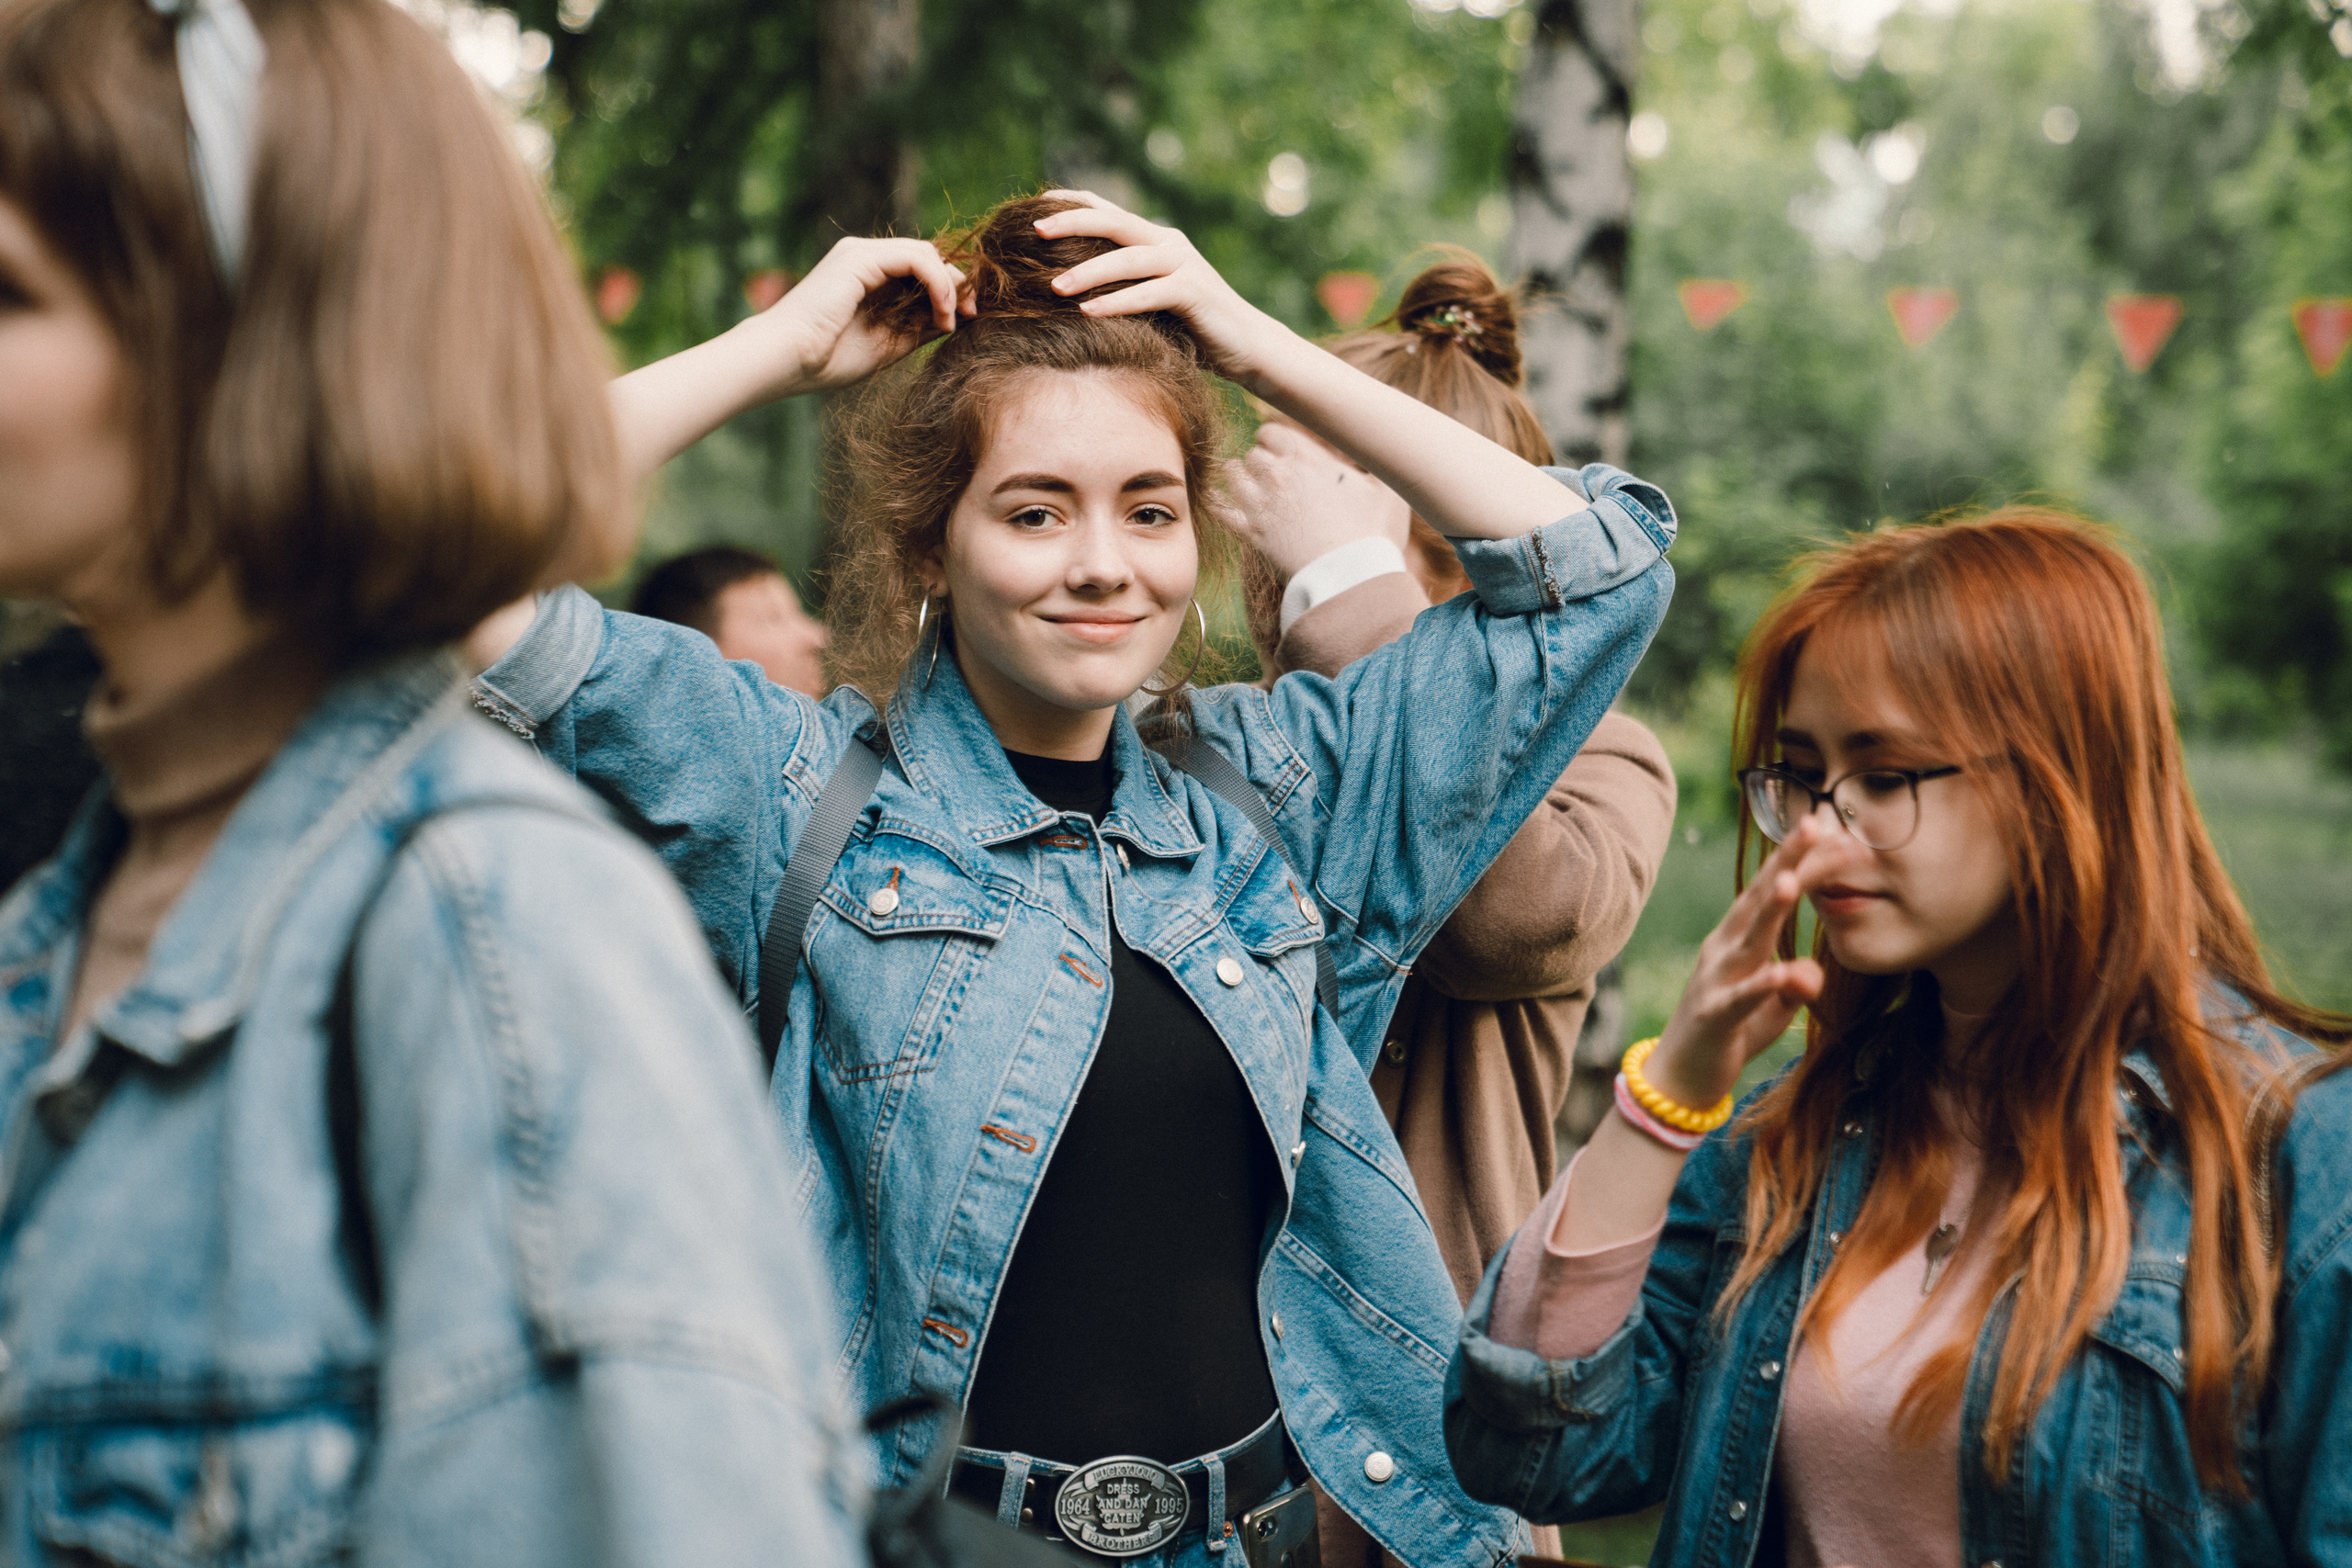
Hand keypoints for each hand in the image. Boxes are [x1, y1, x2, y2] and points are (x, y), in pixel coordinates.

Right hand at [756, 236, 969, 396]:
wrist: (786, 361)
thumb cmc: (826, 360)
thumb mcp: (888, 344)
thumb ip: (918, 327)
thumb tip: (955, 320)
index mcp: (868, 277)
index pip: (921, 271)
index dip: (950, 291)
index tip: (964, 321)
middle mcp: (865, 259)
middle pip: (929, 257)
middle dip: (957, 285)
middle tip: (971, 315)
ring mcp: (862, 255)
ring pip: (926, 253)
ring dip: (950, 285)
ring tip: (954, 319)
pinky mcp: (861, 258)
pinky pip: (916, 258)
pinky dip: (938, 283)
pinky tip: (942, 312)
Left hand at [1033, 191, 1280, 389]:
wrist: (1245, 346)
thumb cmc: (1190, 328)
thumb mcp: (1149, 301)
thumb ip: (1119, 286)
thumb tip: (1062, 291)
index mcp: (1154, 239)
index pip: (1107, 210)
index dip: (1071, 204)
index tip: (1033, 208)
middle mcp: (1168, 242)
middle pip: (1114, 221)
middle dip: (1072, 223)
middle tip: (1034, 232)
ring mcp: (1183, 264)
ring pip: (1128, 258)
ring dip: (1088, 271)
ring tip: (1054, 287)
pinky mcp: (1194, 291)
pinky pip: (1149, 293)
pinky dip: (1117, 302)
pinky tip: (1088, 313)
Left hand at [1225, 422, 1412, 579]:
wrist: (1352, 578)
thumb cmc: (1374, 535)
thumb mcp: (1388, 490)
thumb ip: (1377, 461)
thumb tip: (1373, 445)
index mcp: (1308, 458)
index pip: (1271, 431)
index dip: (1275, 441)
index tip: (1282, 453)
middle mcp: (1278, 475)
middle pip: (1253, 454)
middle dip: (1261, 463)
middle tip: (1272, 477)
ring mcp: (1261, 504)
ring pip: (1232, 475)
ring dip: (1239, 479)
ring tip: (1249, 487)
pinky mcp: (1251, 533)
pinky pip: (1220, 508)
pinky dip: (1218, 502)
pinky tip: (1221, 503)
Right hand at [1648, 817, 1831, 1109]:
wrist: (1679, 1078)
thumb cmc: (1731, 1032)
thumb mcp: (1771, 1006)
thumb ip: (1795, 984)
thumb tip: (1813, 970)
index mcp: (1739, 939)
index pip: (1772, 890)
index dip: (1800, 860)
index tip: (1832, 828)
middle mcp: (1724, 949)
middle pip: (1759, 898)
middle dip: (1787, 861)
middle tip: (1816, 825)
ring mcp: (1716, 979)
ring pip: (1747, 938)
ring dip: (1769, 908)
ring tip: (1793, 880)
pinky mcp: (1714, 1016)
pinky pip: (1742, 998)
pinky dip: (1764, 984)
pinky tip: (1786, 971)